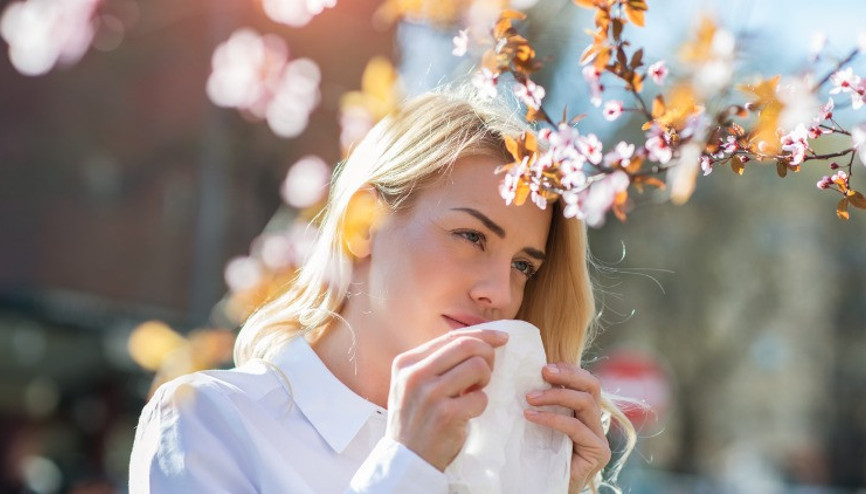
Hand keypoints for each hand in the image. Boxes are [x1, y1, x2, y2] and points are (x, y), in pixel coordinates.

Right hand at [386, 329, 508, 470]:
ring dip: (485, 380)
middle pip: (467, 345)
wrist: (408, 459)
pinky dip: (481, 404)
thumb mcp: (413, 383)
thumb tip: (479, 339)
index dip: (482, 334)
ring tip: (474, 392)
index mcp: (406, 362)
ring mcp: (429, 394)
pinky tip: (467, 413)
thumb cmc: (417, 418)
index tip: (502, 338)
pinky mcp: (445, 415)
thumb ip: (437, 361)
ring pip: (477, 366)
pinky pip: (481, 397)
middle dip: (488, 355)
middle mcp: (415, 374)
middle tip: (487, 373)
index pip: (451, 336)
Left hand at [524, 363, 610, 490]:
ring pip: (586, 402)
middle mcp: (595, 422)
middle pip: (592, 385)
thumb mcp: (538, 423)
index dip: (567, 369)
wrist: (541, 488)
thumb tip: (522, 375)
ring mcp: (599, 437)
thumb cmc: (535, 457)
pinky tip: (531, 416)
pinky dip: (552, 418)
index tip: (543, 366)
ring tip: (529, 398)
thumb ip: (541, 402)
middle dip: (567, 374)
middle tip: (543, 372)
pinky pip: (575, 427)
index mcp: (584, 412)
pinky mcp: (598, 452)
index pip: (585, 381)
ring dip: (555, 395)